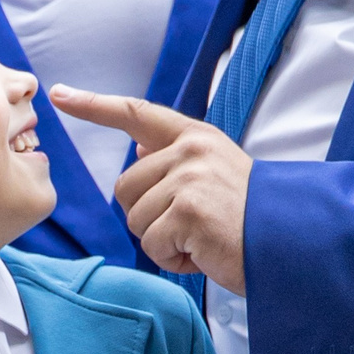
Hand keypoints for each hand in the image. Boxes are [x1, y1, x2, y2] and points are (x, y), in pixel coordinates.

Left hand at [49, 86, 251, 293]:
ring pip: (136, 219)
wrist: (294, 242)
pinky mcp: (189, 210)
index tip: (59, 94)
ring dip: (162, 240)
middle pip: (125, 188)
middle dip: (148, 217)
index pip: (136, 113)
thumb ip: (176, 158)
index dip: (94, 105)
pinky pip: (153, 244)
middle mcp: (191, 151)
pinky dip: (174, 259)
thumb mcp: (216, 172)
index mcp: (196, 137)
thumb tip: (137, 144)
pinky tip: (204, 252)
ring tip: (202, 239)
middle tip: (190, 227)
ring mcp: (190, 178)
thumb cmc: (252, 217)